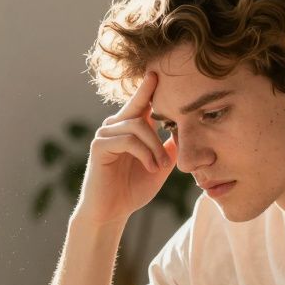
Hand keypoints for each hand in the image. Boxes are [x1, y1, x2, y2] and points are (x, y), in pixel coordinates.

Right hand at [73, 72, 178, 226]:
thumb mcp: (159, 166)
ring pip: (137, 125)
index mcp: (128, 127)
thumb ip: (169, 147)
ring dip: (155, 147)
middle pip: (141, 109)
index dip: (150, 87)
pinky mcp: (99, 146)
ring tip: (160, 166)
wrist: (111, 213)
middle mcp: (114, 126)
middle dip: (161, 126)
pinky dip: (144, 153)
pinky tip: (150, 168)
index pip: (141, 101)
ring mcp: (105, 134)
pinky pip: (127, 139)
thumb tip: (186, 131)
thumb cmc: (133, 190)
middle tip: (170, 152)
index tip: (160, 72)